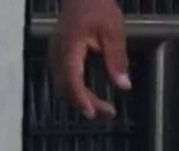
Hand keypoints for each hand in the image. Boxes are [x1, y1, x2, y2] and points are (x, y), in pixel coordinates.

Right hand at [50, 0, 130, 120]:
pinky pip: (63, 81)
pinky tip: (90, 97)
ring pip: (63, 88)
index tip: (93, 112)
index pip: (71, 78)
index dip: (80, 98)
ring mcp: (55, 56)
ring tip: (102, 109)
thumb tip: (124, 85)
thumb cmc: (98, 6)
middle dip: (86, 104)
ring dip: (80, 101)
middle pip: (66, 88)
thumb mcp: (114, 30)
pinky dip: (76, 92)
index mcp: (70, 45)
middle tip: (108, 113)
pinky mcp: (57, 58)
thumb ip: (117, 58)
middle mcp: (58, 54)